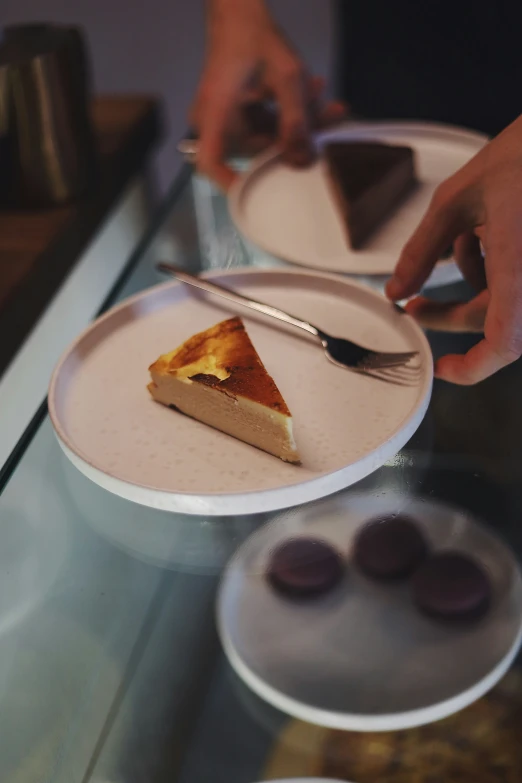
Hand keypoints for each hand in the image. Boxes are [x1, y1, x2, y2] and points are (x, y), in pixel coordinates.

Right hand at [191, 0, 344, 189]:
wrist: (238, 10)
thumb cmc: (254, 34)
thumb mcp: (286, 77)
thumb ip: (297, 121)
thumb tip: (303, 161)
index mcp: (216, 112)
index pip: (212, 162)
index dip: (231, 185)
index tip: (255, 199)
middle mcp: (213, 120)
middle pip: (255, 149)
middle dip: (294, 137)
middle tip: (327, 119)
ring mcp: (224, 118)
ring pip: (266, 136)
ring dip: (297, 121)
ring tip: (322, 98)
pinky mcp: (236, 113)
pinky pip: (265, 123)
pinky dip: (288, 112)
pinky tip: (310, 92)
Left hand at [386, 115, 521, 384]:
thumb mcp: (456, 199)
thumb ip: (420, 251)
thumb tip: (396, 290)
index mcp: (520, 267)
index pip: (505, 343)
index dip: (474, 368)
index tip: (444, 369)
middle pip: (495, 322)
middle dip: (450, 313)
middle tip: (416, 303)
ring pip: (506, 302)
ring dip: (474, 282)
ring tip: (458, 240)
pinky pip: (516, 283)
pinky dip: (495, 269)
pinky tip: (482, 233)